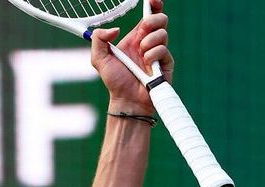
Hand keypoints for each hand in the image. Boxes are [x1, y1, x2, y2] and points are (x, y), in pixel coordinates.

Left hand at [90, 0, 172, 114]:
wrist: (126, 99)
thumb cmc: (114, 81)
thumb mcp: (98, 59)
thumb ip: (98, 40)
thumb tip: (114, 29)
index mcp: (135, 38)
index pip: (148, 16)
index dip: (153, 5)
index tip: (152, 0)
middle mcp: (148, 42)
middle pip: (160, 19)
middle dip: (152, 21)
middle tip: (142, 33)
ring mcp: (158, 52)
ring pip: (162, 33)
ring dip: (148, 43)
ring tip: (141, 57)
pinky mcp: (166, 62)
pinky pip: (163, 50)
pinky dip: (152, 56)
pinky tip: (146, 65)